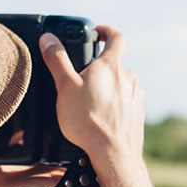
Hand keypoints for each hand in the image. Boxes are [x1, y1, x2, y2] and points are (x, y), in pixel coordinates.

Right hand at [39, 26, 144, 164]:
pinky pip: (126, 103)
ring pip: (121, 84)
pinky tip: (103, 118)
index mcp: (112, 66)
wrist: (113, 155)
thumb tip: (48, 38)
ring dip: (109, 88)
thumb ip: (57, 60)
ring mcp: (136, 96)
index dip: (106, 31)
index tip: (97, 32)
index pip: (116, 37)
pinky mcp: (138, 114)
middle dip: (100, 67)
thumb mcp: (65, 87)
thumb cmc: (88, 121)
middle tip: (83, 78)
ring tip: (91, 103)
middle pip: (116, 64)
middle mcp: (129, 78)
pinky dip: (116, 105)